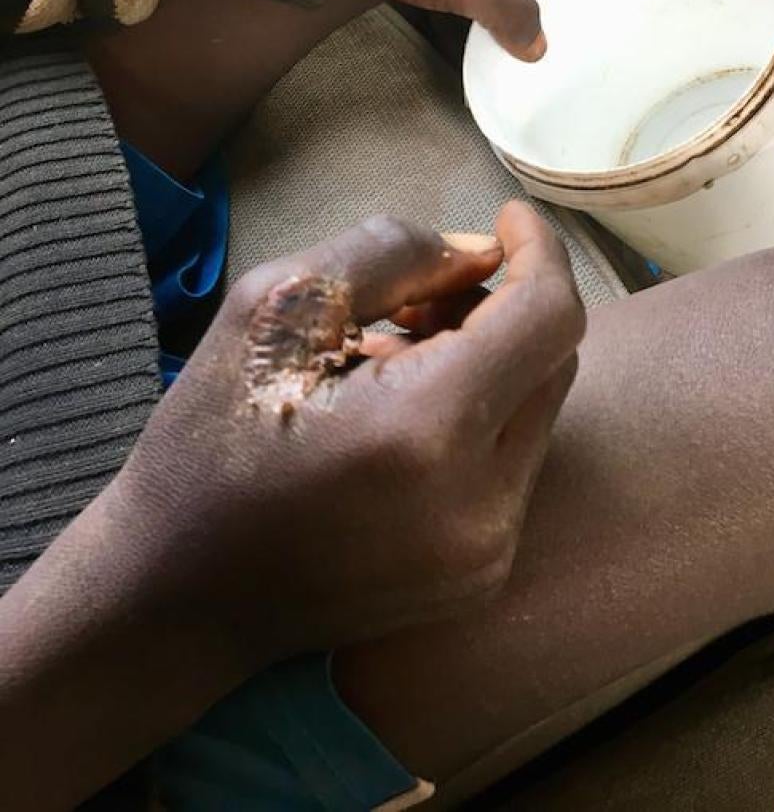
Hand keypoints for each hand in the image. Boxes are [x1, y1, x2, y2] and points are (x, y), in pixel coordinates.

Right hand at [107, 202, 583, 669]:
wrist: (178, 595)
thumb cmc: (210, 440)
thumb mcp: (277, 306)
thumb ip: (392, 254)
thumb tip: (481, 252)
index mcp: (426, 429)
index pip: (548, 316)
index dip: (539, 251)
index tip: (506, 218)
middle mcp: (480, 502)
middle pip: (554, 361)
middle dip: (505, 307)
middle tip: (421, 298)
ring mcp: (487, 553)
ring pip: (539, 411)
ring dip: (492, 363)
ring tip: (395, 359)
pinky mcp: (481, 578)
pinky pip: (515, 465)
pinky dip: (479, 420)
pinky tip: (402, 418)